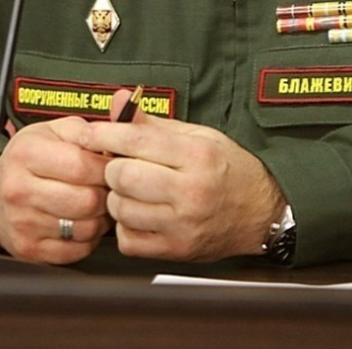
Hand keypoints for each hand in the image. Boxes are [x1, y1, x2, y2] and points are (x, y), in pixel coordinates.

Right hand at [0, 116, 111, 263]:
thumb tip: (121, 121)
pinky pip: (77, 250)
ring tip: (93, 203)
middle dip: (106, 194)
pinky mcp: (29, 249)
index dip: (108, 167)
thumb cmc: (30, 160)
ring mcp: (22, 223)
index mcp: (26, 154)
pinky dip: (87, 237)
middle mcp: (19, 190)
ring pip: (86, 228)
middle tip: (105, 187)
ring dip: (99, 217)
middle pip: (87, 200)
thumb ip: (88, 128)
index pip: (82, 166)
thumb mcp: (54, 131)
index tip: (114, 166)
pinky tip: (80, 221)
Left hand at [82, 88, 283, 261]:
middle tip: (120, 165)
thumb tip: (118, 101)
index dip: (104, 134)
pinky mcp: (176, 250)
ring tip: (133, 191)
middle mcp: (191, 191)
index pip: (136, 141)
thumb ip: (154, 123)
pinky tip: (141, 214)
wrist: (262, 212)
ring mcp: (183, 225)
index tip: (89, 133)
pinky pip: (127, 239)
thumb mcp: (198, 136)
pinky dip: (126, 226)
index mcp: (197, 155)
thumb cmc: (229, 169)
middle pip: (122, 177)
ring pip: (120, 209)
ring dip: (118, 198)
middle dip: (112, 168)